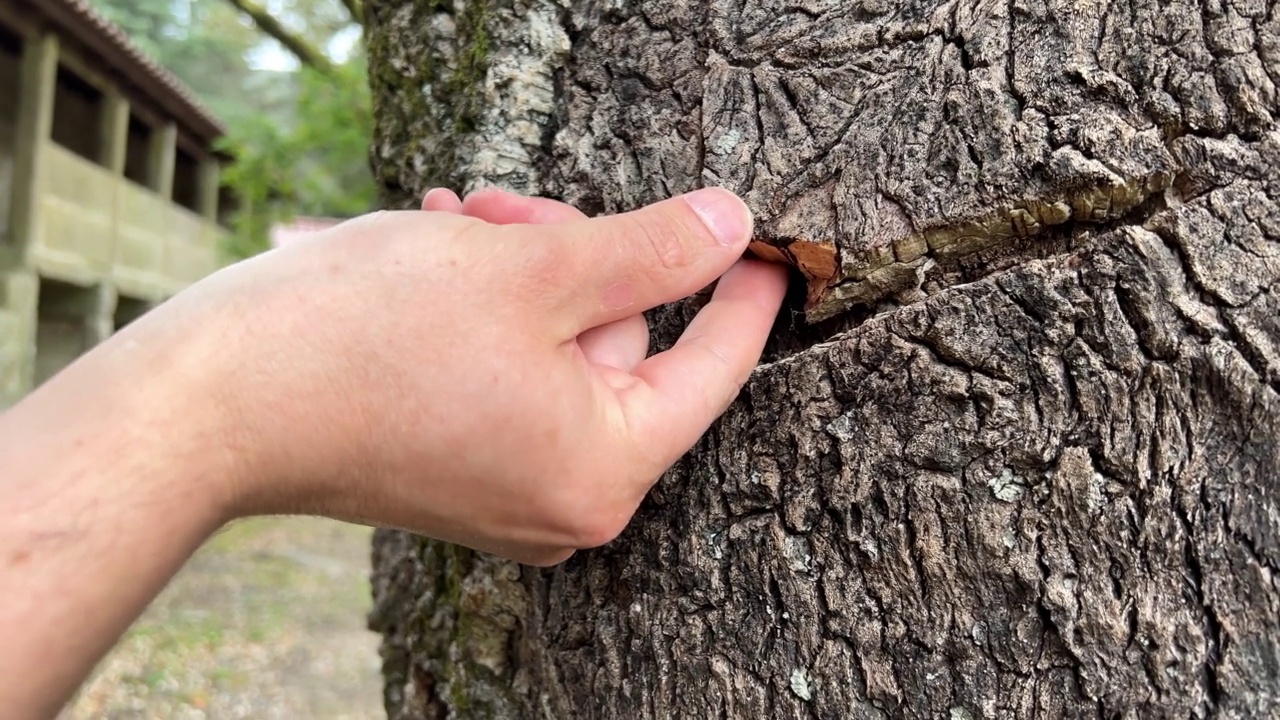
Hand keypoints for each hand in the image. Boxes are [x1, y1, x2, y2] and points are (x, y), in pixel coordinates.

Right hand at [173, 187, 787, 564]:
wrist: (213, 400)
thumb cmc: (371, 337)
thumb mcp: (537, 271)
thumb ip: (652, 252)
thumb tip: (730, 227)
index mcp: (602, 469)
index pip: (711, 370)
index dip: (744, 296)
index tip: (773, 250)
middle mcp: (560, 499)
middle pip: (615, 344)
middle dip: (570, 257)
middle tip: (504, 207)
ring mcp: (504, 490)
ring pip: (551, 345)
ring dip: (513, 271)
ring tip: (445, 224)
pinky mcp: (454, 468)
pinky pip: (501, 372)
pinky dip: (479, 309)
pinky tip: (424, 255)